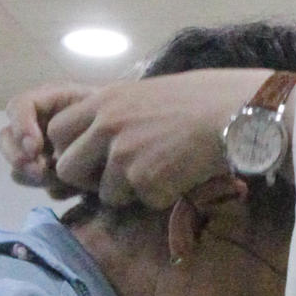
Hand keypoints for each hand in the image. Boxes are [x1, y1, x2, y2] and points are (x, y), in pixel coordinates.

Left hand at [1, 70, 271, 209]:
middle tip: (120, 176)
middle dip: (90, 180)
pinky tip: (182, 175)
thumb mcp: (147, 93)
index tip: (92, 156)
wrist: (239, 112)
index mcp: (105, 100)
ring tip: (163, 170)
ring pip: (105, 194)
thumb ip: (117, 113)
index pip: (57, 131)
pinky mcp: (145, 180)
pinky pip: (141, 202)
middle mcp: (107, 126)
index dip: (71, 149)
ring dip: (130, 191)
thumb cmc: (202, 99)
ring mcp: (124, 155)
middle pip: (68, 169)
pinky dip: (160, 196)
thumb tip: (97, 137)